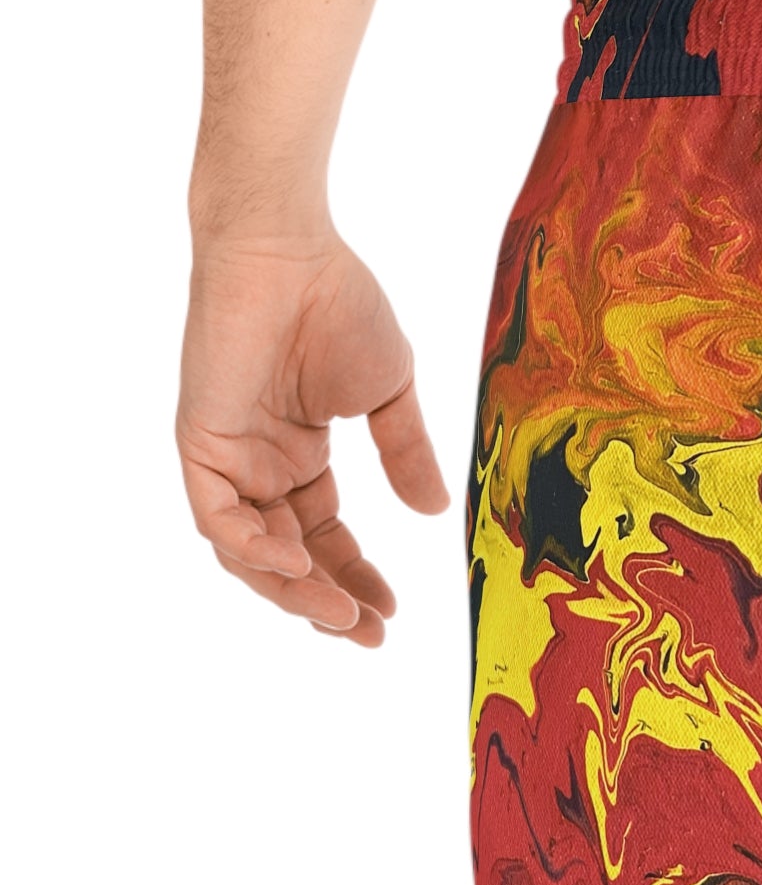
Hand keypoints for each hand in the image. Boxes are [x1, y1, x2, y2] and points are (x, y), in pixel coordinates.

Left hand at [178, 230, 449, 647]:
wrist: (290, 250)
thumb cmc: (339, 303)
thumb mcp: (390, 393)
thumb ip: (406, 454)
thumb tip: (436, 514)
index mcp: (299, 456)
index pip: (324, 536)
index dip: (357, 577)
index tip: (392, 614)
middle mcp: (260, 464)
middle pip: (288, 557)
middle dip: (327, 601)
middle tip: (369, 634)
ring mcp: (228, 455)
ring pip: (249, 551)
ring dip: (293, 591)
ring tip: (342, 616)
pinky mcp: (202, 440)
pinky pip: (218, 516)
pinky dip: (253, 549)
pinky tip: (298, 566)